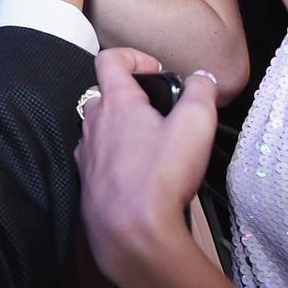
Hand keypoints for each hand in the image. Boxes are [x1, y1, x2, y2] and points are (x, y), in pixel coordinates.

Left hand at [74, 49, 225, 287]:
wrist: (130, 231)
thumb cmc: (160, 176)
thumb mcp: (196, 125)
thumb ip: (201, 93)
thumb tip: (201, 78)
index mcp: (116, 102)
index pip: (109, 58)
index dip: (133, 56)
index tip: (155, 69)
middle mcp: (93, 123)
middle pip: (105, 94)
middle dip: (132, 97)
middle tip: (159, 113)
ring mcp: (86, 153)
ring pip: (99, 128)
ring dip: (122, 129)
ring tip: (153, 146)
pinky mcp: (86, 181)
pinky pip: (98, 159)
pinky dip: (115, 159)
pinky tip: (138, 175)